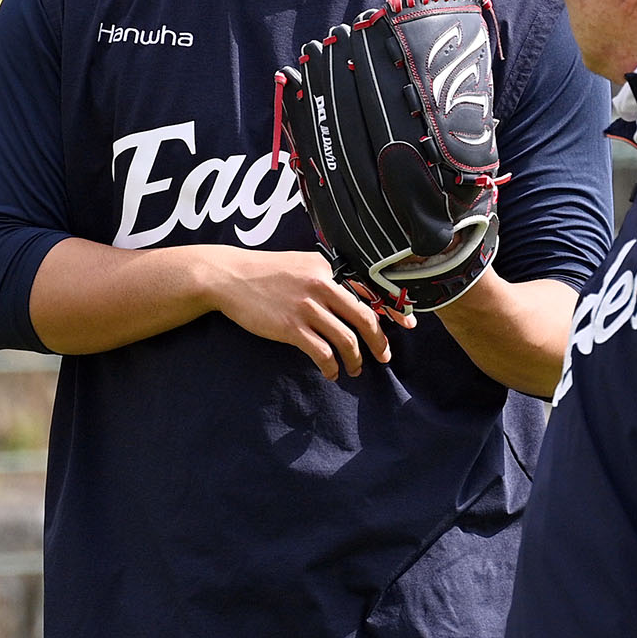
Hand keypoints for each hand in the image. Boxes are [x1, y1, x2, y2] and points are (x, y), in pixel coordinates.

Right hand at [205, 247, 414, 380]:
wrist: (228, 276)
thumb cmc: (266, 272)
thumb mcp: (302, 264)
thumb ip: (327, 276)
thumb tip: (354, 298)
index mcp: (328, 267)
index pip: (370, 289)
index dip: (393, 310)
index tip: (408, 325)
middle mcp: (322, 284)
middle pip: (365, 317)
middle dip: (379, 342)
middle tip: (384, 356)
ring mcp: (307, 306)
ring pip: (346, 339)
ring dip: (355, 359)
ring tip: (355, 370)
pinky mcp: (291, 326)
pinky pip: (322, 353)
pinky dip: (331, 367)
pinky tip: (331, 373)